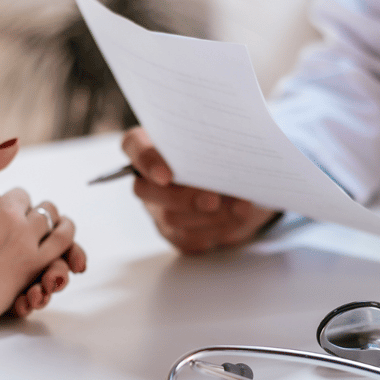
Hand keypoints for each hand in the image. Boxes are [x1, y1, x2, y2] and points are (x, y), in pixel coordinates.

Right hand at [122, 127, 277, 253]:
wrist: (246, 186)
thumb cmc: (229, 155)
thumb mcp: (226, 141)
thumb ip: (216, 142)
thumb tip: (223, 156)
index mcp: (153, 144)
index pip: (133, 145)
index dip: (145, 160)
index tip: (166, 175)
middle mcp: (148, 178)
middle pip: (145, 190)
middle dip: (183, 197)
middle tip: (213, 198)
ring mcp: (158, 209)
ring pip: (170, 218)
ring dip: (208, 214)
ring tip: (239, 205)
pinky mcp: (175, 233)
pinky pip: (189, 237)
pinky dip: (219, 227)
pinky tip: (238, 214)